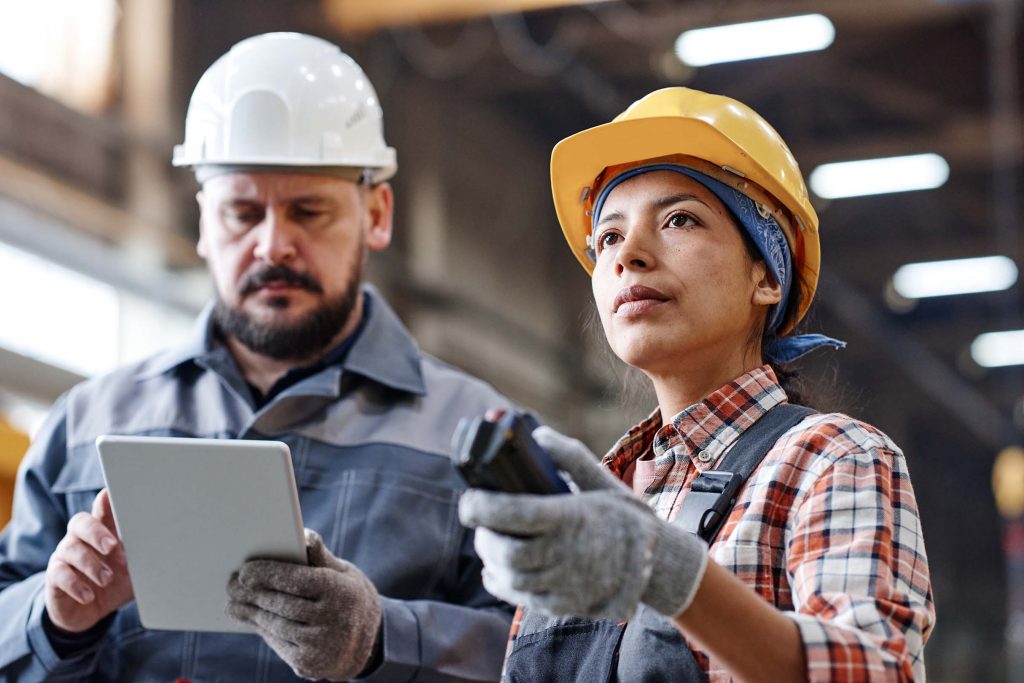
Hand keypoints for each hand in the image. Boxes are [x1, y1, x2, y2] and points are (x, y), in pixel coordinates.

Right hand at [44, 489, 133, 632]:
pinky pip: (59, 574)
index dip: (105, 502)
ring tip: (107, 579)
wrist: (90, 612)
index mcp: (102, 531)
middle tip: (112, 546)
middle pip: (80, 522)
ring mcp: (65, 556)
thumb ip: (141, 555)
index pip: (102, 510)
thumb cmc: (115, 582)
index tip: (110, 494)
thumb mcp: (132, 569)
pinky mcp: (54, 577)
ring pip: (71, 549)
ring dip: (91, 564)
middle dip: (96, 532)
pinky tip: (89, 595)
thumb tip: (159, 546)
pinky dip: (76, 585)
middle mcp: (80, 539)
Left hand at [226, 529, 381, 680]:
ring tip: (234, 601)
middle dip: (252, 593)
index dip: (267, 574)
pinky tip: (252, 618)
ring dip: (251, 612)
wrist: (369, 642)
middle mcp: (332, 620)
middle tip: (231, 584)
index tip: (245, 571)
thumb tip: (303, 534)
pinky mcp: (309, 664)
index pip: (296, 580)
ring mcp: (320, 645)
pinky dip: (263, 629)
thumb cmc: (349, 597)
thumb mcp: (343, 573)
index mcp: (340, 591)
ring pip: (275, 624)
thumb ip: (319, 556)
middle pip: (280, 603)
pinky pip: (278, 643)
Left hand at [458, 426, 708, 620]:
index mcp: (571, 518)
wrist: (657, 563)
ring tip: (489, 538)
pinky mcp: (562, 605)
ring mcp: (564, 584)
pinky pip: (520, 597)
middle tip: (478, 519)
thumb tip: (536, 435)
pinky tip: (496, 567)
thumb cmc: (624, 516)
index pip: (513, 513)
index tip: (468, 499)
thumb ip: (568, 454)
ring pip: (510, 576)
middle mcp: (566, 554)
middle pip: (506, 551)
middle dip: (483, 535)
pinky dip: (500, 581)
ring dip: (490, 557)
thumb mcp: (602, 480)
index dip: (481, 507)